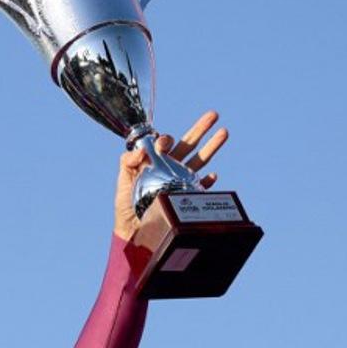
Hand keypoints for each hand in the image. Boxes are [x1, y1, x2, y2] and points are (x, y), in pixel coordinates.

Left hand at [114, 110, 226, 240]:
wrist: (134, 232)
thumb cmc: (126, 207)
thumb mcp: (122, 181)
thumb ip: (128, 162)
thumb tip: (142, 150)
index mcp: (155, 162)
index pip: (164, 144)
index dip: (165, 139)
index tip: (164, 143)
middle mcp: (170, 168)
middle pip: (188, 145)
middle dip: (200, 129)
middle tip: (213, 115)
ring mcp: (181, 182)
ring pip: (200, 160)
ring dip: (212, 146)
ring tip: (224, 132)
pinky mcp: (189, 198)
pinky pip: (202, 187)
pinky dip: (208, 181)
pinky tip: (213, 175)